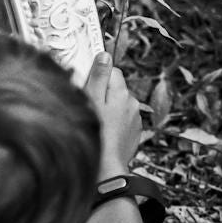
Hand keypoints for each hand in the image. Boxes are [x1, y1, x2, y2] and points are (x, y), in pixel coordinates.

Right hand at [84, 52, 141, 179]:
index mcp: (121, 92)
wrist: (105, 167)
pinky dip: (112, 123)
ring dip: (107, 109)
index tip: (87, 85)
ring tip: (94, 122)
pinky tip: (102, 132)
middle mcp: (132, 103)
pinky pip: (121, 120)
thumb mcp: (90, 100)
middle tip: (87, 106)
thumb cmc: (95, 133)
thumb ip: (99, 76)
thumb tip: (104, 55)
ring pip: (118, 105)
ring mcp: (134, 119)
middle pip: (115, 88)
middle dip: (102, 93)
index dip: (97, 76)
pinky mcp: (133, 133)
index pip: (112, 71)